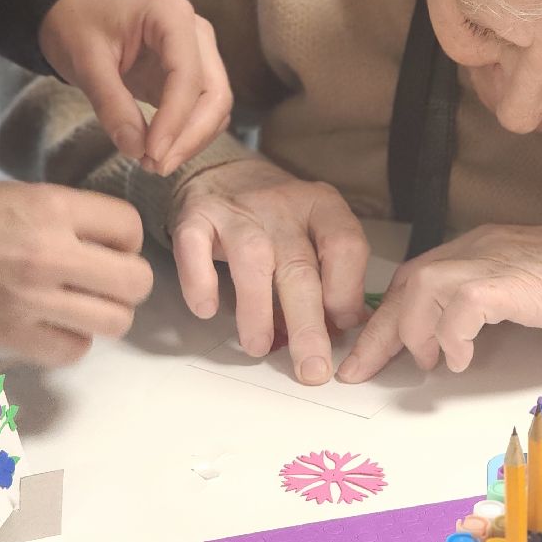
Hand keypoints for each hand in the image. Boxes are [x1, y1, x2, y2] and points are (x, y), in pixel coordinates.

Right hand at [0, 181, 152, 364]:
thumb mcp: (23, 195)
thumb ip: (73, 217)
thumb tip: (113, 242)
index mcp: (53, 209)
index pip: (130, 228)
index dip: (127, 238)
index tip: (111, 243)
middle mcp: (50, 255)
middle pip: (135, 282)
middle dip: (129, 280)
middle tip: (108, 277)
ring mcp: (33, 300)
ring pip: (115, 321)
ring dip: (106, 313)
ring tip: (87, 303)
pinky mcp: (13, 335)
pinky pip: (73, 350)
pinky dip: (72, 340)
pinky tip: (57, 324)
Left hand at [38, 0, 232, 177]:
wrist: (72, 10)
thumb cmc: (76, 23)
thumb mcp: (85, 61)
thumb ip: (110, 103)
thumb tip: (136, 150)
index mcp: (172, 15)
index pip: (188, 75)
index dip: (175, 119)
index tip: (152, 154)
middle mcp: (196, 33)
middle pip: (215, 93)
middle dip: (191, 136)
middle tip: (157, 166)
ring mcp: (198, 53)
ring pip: (215, 106)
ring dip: (191, 139)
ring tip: (153, 163)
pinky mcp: (191, 74)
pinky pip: (201, 110)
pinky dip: (186, 134)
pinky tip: (157, 151)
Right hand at [169, 157, 368, 383]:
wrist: (227, 172)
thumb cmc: (279, 219)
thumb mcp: (314, 235)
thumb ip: (331, 277)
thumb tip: (347, 332)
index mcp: (322, 206)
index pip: (345, 246)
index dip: (346, 292)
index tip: (341, 329)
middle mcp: (283, 206)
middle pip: (299, 266)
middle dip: (308, 323)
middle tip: (312, 368)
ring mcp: (238, 209)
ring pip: (252, 259)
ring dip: (257, 309)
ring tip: (259, 348)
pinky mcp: (196, 216)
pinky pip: (194, 246)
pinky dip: (200, 279)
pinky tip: (207, 309)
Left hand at [338, 218, 541, 383]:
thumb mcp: (524, 292)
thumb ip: (488, 305)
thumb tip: (454, 340)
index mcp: (479, 249)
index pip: (415, 278)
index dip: (385, 318)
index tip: (365, 356)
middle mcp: (478, 249)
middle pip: (408, 284)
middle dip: (380, 332)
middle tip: (364, 371)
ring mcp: (494, 262)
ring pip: (422, 288)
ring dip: (415, 332)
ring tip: (432, 362)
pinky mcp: (511, 283)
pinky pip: (461, 306)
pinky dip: (452, 336)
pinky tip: (463, 359)